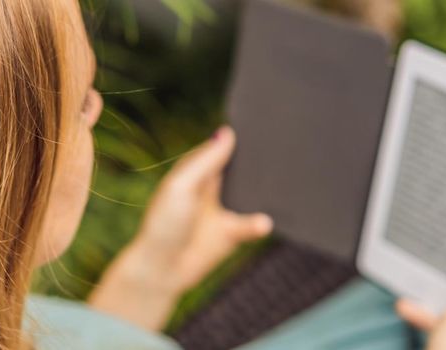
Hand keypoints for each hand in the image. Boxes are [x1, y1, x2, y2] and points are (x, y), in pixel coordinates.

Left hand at [88, 126, 272, 329]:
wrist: (161, 268)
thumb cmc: (163, 224)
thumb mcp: (181, 186)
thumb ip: (205, 161)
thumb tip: (227, 132)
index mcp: (195, 171)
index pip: (220, 147)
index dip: (238, 137)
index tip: (262, 124)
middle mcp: (211, 188)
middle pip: (239, 169)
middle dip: (257, 162)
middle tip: (283, 149)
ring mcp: (223, 211)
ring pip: (251, 195)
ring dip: (264, 192)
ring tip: (285, 182)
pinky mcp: (231, 234)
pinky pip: (252, 225)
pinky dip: (259, 223)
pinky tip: (264, 223)